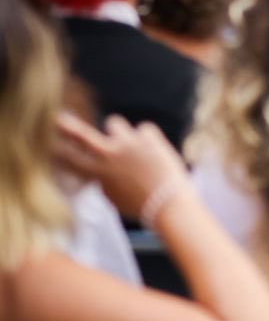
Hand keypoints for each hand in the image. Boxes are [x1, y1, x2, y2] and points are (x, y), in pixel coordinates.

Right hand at [55, 111, 185, 220]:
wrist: (169, 203)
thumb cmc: (140, 203)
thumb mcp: (113, 194)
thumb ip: (102, 177)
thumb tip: (97, 167)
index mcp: (98, 173)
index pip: (70, 158)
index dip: (57, 150)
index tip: (46, 141)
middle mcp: (108, 154)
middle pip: (82, 135)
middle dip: (67, 126)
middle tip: (59, 117)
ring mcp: (127, 142)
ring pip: (114, 123)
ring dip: (120, 133)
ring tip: (133, 149)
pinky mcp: (147, 134)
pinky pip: (143, 130)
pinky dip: (148, 140)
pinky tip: (155, 155)